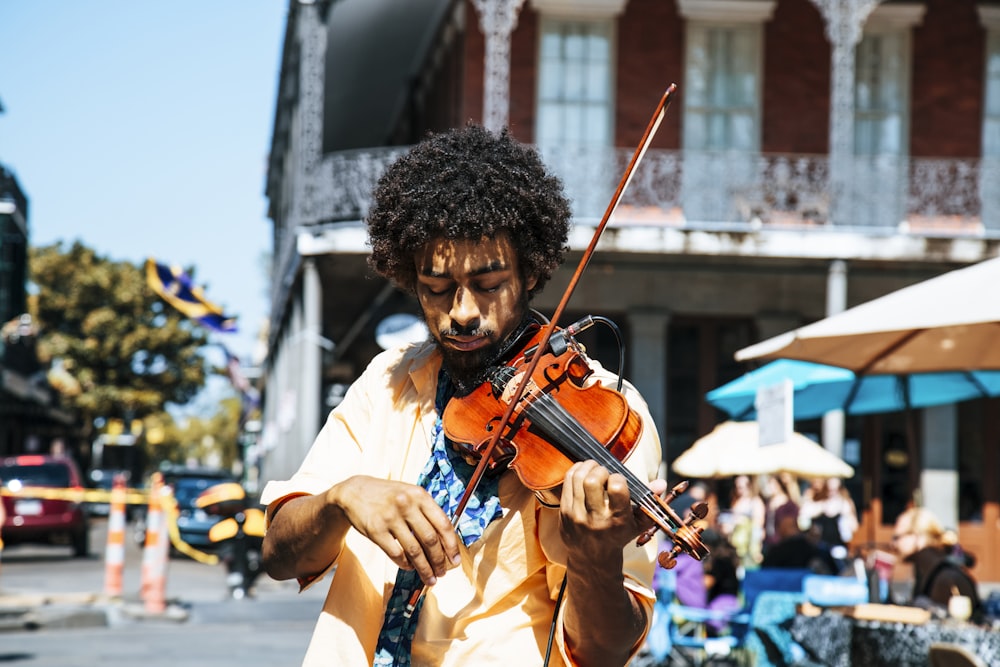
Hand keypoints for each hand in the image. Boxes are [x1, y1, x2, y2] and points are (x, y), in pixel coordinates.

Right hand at [330, 475, 461, 584]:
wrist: (355, 492)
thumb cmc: (388, 496)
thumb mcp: (410, 494)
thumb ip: (427, 512)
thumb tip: (446, 542)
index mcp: (420, 495)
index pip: (443, 524)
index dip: (451, 545)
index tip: (455, 560)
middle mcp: (406, 505)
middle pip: (430, 540)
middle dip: (439, 561)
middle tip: (442, 573)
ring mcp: (390, 517)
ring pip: (414, 551)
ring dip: (424, 568)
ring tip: (430, 578)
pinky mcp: (376, 530)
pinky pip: (396, 554)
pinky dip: (406, 564)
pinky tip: (410, 567)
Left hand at [558, 460, 653, 562]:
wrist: (592, 558)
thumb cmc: (619, 535)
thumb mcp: (639, 523)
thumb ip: (650, 501)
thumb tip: (661, 482)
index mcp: (617, 520)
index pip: (617, 487)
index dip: (618, 478)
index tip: (618, 482)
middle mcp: (596, 518)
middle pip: (593, 480)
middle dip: (600, 470)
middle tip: (604, 473)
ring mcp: (577, 515)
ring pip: (578, 477)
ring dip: (587, 467)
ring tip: (594, 469)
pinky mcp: (564, 512)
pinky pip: (567, 482)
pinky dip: (576, 471)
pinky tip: (583, 473)